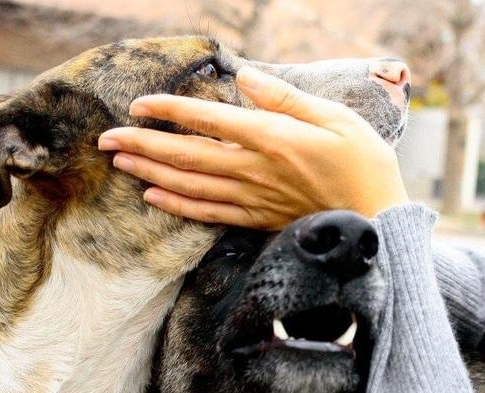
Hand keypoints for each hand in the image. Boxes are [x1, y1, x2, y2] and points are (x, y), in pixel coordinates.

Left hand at [97, 66, 408, 229]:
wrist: (378, 221)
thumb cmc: (364, 165)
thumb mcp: (337, 119)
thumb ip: (287, 99)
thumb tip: (247, 78)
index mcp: (273, 138)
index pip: (209, 120)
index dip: (169, 111)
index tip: (138, 104)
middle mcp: (255, 169)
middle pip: (187, 155)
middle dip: (143, 144)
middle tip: (106, 138)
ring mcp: (254, 198)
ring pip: (190, 185)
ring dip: (151, 172)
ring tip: (120, 162)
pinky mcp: (259, 219)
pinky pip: (209, 214)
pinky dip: (178, 206)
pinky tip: (154, 198)